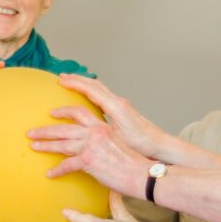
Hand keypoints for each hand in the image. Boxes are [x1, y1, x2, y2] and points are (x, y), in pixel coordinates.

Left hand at [28, 105, 149, 197]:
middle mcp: (94, 132)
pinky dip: (57, 170)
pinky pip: (67, 165)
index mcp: (101, 126)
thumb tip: (92, 146)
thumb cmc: (131, 163)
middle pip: (64, 128)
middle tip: (31, 132)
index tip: (51, 113)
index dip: (63, 112)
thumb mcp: (116, 144)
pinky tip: (50, 174)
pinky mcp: (88, 160)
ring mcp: (90, 145)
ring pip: (62, 143)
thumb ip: (101, 141)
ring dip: (45, 145)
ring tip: (33, 146)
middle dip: (45, 130)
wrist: (140, 173)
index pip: (79, 112)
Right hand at [57, 74, 171, 158]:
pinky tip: (88, 95)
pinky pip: (104, 95)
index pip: (91, 90)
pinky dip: (92, 91)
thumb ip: (100, 130)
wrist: (159, 144)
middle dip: (77, 79)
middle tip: (61, 77)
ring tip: (71, 82)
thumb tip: (83, 127)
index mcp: (115, 106)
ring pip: (99, 88)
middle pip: (94, 85)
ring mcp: (121, 104)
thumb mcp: (116, 138)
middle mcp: (118, 102)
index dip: (75, 84)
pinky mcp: (122, 109)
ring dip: (84, 84)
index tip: (62, 80)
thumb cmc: (141, 144)